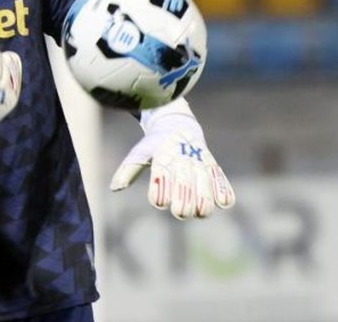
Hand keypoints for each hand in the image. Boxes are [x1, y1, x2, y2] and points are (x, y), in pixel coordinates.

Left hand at [110, 98, 233, 218]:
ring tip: (200, 211)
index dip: (159, 194)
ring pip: (204, 185)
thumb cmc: (155, 144)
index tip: (159, 200)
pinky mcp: (212, 166)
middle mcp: (182, 160)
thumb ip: (128, 169)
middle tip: (179, 211)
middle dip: (183, 203)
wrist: (179, 125)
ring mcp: (199, 162)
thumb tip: (114, 188)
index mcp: (163, 157)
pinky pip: (220, 179)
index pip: (160, 178)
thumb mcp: (141, 152)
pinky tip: (223, 202)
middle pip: (184, 186)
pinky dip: (223, 190)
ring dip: (204, 201)